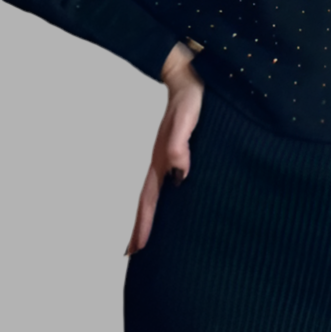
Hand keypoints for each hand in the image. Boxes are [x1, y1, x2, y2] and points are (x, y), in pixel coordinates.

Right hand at [125, 42, 203, 255]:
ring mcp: (173, 158)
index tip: (136, 250)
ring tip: (152, 238)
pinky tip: (178, 206)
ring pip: (161, 194)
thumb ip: (180, 142)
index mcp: (162, 159)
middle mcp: (165, 162)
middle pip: (151, 202)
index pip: (150, 199)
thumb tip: (179, 170)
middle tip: (137, 255)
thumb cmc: (192, 97)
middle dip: (143, 228)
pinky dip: (170, 199)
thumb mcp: (188, 117)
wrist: (194, 76)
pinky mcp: (184, 152)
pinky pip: (174, 183)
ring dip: (155, 216)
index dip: (144, 224)